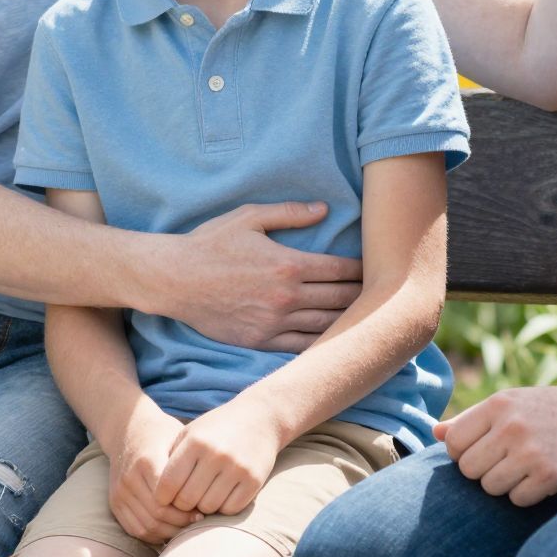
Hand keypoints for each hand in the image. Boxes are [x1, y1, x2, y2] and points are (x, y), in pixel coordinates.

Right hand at [107, 403, 199, 544]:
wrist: (129, 430)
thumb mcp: (180, 439)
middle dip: (181, 522)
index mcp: (147, 460)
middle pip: (157, 514)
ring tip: (188, 526)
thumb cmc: (163, 435)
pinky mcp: (115, 502)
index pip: (167, 496)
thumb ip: (191, 464)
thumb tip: (213, 491)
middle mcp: (129, 477)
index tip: (204, 508)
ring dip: (170, 531)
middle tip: (200, 521)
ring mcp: (120, 492)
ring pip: (147, 525)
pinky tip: (171, 528)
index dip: (187, 508)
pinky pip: (135, 529)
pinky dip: (155, 534)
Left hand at [156, 398, 286, 516]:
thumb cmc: (217, 428)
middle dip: (182, 504)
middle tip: (185, 499)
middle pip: (187, 499)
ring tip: (204, 495)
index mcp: (195, 442)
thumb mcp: (190, 434)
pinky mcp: (254, 480)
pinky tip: (222, 495)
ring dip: (203, 507)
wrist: (261, 417)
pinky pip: (230, 509)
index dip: (162, 496)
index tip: (165, 498)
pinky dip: (223, 508)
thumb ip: (171, 459)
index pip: (168, 484)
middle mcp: (216, 455)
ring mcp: (237, 468)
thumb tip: (155, 496)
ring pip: (208, 507)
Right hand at [178, 202, 361, 351]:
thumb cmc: (210, 243)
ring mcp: (274, 323)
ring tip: (368, 318)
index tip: (377, 269)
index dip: (363, 270)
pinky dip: (323, 345)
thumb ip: (290, 212)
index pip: (341, 270)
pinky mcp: (261, 341)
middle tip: (382, 294)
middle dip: (364, 296)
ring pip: (326, 326)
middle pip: (340, 300)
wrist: (174, 279)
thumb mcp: (249, 217)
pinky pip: (302, 347)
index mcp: (289, 265)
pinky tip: (337, 342)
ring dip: (350, 322)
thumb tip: (323, 208)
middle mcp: (287, 297)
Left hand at [435, 384, 556, 506]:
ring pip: (490, 487)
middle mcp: (511, 426)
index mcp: (499, 404)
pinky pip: (517, 500)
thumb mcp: (516, 402)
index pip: (453, 442)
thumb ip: (473, 418)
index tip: (486, 451)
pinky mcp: (550, 476)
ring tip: (529, 468)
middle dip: (484, 472)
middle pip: (467, 469)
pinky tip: (546, 477)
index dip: (465, 453)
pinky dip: (529, 495)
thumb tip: (435, 432)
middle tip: (511, 462)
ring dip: (506, 485)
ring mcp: (530, 452)